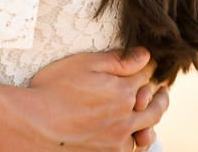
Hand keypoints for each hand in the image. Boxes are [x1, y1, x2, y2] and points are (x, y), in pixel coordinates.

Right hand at [19, 48, 165, 151]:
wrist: (34, 125)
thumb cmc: (53, 90)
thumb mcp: (84, 64)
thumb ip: (118, 60)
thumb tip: (146, 55)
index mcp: (124, 91)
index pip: (147, 75)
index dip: (148, 67)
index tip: (149, 64)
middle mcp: (127, 118)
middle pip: (156, 105)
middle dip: (161, 95)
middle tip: (163, 90)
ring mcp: (119, 140)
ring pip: (148, 130)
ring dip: (153, 119)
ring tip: (154, 112)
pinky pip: (132, 149)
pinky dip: (138, 140)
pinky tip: (136, 135)